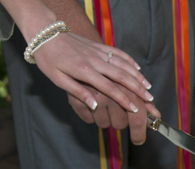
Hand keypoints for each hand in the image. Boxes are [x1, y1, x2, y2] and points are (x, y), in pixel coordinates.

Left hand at [33, 31, 153, 115]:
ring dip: (138, 76)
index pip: (109, 88)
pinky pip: (118, 53)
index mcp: (84, 71)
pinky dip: (130, 61)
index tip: (135, 109)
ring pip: (123, 65)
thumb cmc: (48, 59)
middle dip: (137, 89)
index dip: (123, 100)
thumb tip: (95, 106)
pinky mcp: (98, 46)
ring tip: (148, 87)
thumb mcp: (58, 79)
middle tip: (149, 100)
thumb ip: (77, 92)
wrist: (44, 33)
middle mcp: (95, 61)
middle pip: (122, 77)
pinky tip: (138, 68)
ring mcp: (98, 52)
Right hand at [69, 83, 160, 144]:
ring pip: (104, 124)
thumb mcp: (128, 86)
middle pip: (120, 123)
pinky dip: (90, 115)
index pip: (137, 117)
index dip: (139, 132)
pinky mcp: (77, 100)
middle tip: (115, 109)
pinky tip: (91, 104)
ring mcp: (93, 96)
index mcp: (127, 88)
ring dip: (104, 118)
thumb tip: (156, 116)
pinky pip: (89, 120)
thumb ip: (144, 102)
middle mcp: (111, 91)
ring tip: (102, 104)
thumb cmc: (109, 76)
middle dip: (119, 120)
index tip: (139, 141)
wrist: (79, 60)